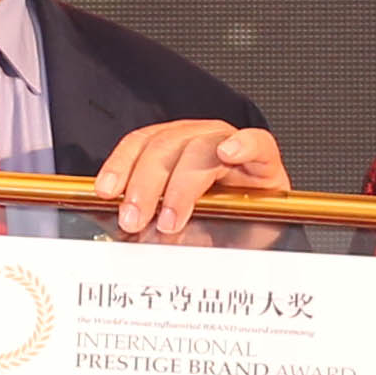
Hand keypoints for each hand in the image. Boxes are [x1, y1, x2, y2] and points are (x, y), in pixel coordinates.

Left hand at [88, 118, 287, 240]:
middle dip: (144, 185)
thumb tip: (132, 235)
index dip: (121, 164)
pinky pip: (257, 142)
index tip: (107, 190)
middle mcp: (199, 139)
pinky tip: (229, 153)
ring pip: (199, 149)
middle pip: (164, 148)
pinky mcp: (265, 157)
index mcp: (173, 148)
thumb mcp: (179, 221)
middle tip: (134, 218)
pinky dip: (243, 144)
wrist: (268, 219)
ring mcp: (231, 144)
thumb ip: (156, 220)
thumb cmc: (221, 219)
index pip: (141, 144)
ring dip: (180, 186)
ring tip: (170, 218)